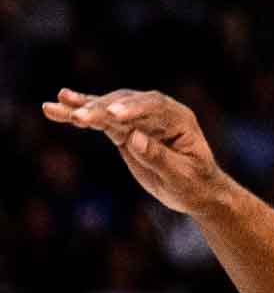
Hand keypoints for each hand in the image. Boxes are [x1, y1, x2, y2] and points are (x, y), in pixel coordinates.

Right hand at [43, 87, 226, 216]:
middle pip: (127, 103)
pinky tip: (58, 108)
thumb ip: (158, 157)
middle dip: (102, 108)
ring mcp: (141, 120)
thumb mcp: (180, 176)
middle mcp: (160, 113)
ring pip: (110, 108)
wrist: (198, 190)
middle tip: (78, 116)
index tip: (113, 116)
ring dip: (84, 106)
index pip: (155, 106)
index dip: (134, 108)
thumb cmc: (194, 183)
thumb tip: (134, 138)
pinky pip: (101, 122)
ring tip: (57, 102)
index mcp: (179, 118)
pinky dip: (81, 115)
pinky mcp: (125, 131)